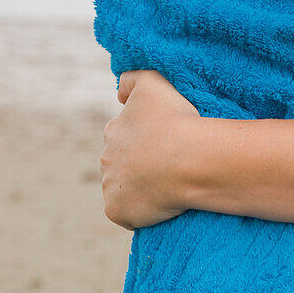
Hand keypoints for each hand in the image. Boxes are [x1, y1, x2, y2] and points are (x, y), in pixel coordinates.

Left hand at [101, 69, 202, 229]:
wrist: (188, 158)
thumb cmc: (174, 119)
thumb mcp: (153, 81)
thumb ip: (131, 79)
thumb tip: (119, 94)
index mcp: (113, 130)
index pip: (122, 135)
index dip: (144, 139)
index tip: (165, 141)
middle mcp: (105, 158)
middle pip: (121, 163)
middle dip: (139, 165)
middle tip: (168, 165)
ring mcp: (110, 187)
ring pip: (123, 189)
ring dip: (140, 188)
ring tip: (168, 185)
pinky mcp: (117, 211)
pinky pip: (128, 214)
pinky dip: (142, 211)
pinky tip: (162, 204)